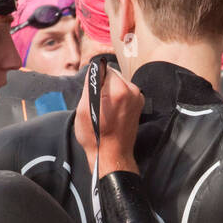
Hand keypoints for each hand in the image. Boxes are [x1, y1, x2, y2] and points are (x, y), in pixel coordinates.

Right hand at [74, 59, 142, 175]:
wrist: (112, 155)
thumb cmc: (96, 137)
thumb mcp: (83, 109)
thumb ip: (90, 84)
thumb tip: (94, 67)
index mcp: (119, 90)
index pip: (102, 68)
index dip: (93, 80)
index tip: (91, 94)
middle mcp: (132, 90)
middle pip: (111, 74)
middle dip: (102, 85)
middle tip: (97, 105)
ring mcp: (138, 97)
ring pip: (117, 82)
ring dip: (109, 91)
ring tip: (104, 110)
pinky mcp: (139, 103)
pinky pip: (124, 91)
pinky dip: (116, 97)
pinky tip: (112, 112)